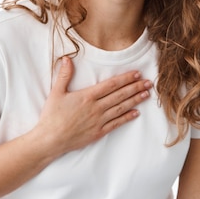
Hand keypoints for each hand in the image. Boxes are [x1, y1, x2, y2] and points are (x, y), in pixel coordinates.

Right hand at [34, 56, 152, 154]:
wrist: (50, 139)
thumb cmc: (52, 116)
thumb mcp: (56, 92)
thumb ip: (64, 75)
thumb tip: (67, 58)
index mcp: (87, 96)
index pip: (111, 84)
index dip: (125, 78)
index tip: (137, 74)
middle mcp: (96, 107)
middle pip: (120, 95)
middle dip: (135, 87)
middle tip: (149, 83)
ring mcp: (99, 121)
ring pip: (121, 108)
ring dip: (135, 100)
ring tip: (146, 94)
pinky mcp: (98, 132)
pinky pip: (116, 124)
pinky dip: (127, 118)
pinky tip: (136, 113)